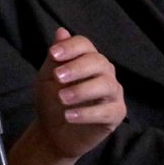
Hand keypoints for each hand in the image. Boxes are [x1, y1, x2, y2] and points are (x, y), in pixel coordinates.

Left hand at [33, 28, 125, 159]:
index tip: (53, 54)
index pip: (84, 45)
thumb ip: (55, 58)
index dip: (70, 47)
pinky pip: (107, 110)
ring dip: (82, 90)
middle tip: (57, 77)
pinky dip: (88, 113)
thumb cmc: (51, 101)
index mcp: (87, 59)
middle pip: (97, 61)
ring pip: (105, 85)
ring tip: (62, 99)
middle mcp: (104, 72)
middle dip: (77, 68)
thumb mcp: (47, 79)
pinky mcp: (116, 114)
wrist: (52, 133)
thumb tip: (61, 31)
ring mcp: (113, 93)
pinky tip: (70, 116)